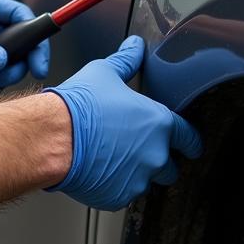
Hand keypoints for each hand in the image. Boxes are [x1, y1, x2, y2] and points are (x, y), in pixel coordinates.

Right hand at [47, 36, 201, 210]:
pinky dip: (113, 184)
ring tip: (109, 157)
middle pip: (170, 166)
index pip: (190, 137)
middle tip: (134, 147)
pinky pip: (122, 193)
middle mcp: (155, 155)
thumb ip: (126, 60)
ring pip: (145, 181)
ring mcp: (138, 180)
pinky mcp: (118, 197)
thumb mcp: (104, 72)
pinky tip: (97, 168)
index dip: (190, 140)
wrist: (54, 136)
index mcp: (158, 124)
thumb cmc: (79, 106)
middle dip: (158, 159)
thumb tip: (135, 46)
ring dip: (134, 172)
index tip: (190, 144)